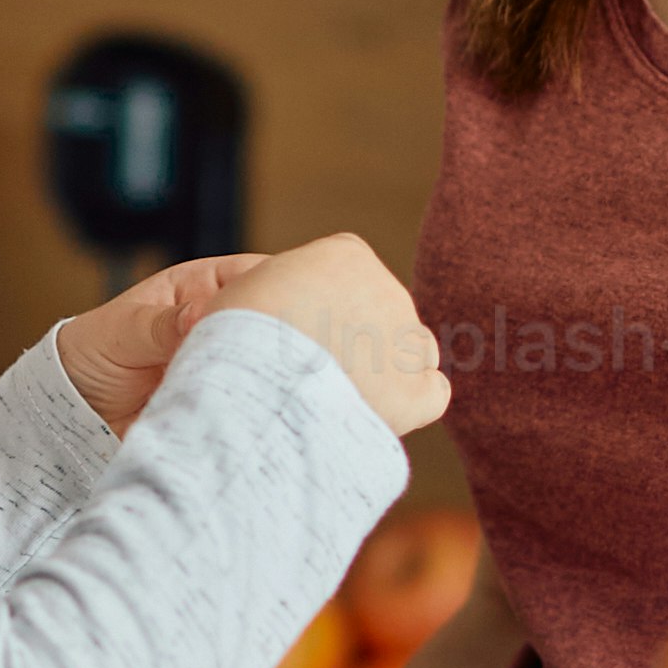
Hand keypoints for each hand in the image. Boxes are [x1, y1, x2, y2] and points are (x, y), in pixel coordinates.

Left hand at [56, 251, 259, 435]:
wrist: (72, 406)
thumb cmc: (93, 350)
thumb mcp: (123, 329)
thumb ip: (161, 323)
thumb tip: (199, 315)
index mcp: (201, 287)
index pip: (253, 275)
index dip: (276, 284)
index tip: (284, 304)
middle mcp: (219, 322)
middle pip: (267, 323)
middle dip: (275, 336)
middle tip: (267, 355)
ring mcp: (222, 363)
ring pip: (261, 365)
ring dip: (259, 375)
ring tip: (248, 387)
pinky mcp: (217, 401)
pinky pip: (242, 403)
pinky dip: (244, 408)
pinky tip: (242, 413)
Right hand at [205, 234, 449, 441]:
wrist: (259, 384)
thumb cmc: (238, 335)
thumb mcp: (245, 289)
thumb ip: (281, 292)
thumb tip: (289, 312)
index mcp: (347, 254)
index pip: (349, 275)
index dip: (324, 307)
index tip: (296, 332)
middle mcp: (388, 288)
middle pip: (380, 312)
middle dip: (355, 339)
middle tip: (310, 372)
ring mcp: (407, 340)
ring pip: (411, 350)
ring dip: (386, 368)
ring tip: (340, 396)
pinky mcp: (417, 392)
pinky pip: (430, 393)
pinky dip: (410, 404)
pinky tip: (375, 413)